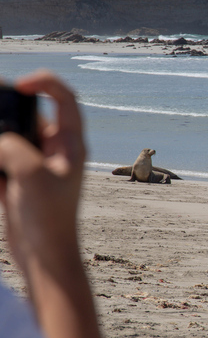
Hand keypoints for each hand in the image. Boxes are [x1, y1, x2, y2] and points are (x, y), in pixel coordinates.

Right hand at [0, 71, 103, 337]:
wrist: (45, 255)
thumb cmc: (49, 216)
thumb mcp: (31, 174)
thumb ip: (13, 146)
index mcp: (71, 143)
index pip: (65, 99)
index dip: (45, 82)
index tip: (20, 84)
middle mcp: (56, 149)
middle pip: (29, 114)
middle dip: (6, 113)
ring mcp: (36, 163)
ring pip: (10, 136)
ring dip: (0, 139)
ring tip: (3, 168)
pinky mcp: (19, 178)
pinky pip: (2, 158)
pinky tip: (0, 186)